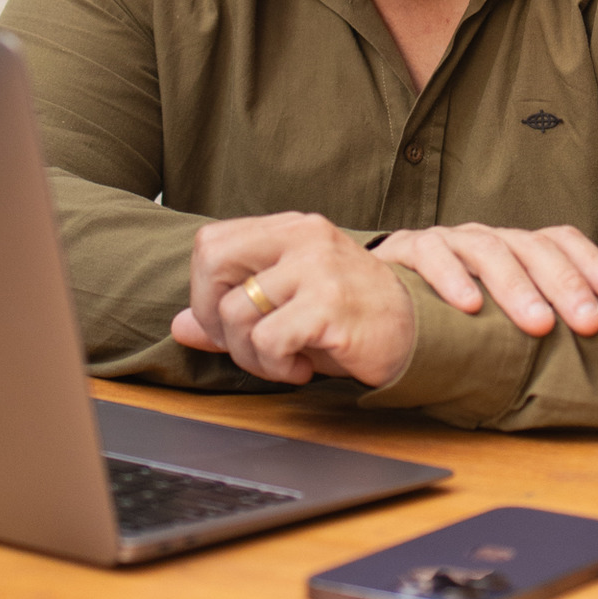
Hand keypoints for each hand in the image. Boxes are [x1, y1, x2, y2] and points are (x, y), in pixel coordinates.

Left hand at [172, 212, 417, 387]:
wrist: (418, 336)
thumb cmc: (351, 319)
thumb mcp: (288, 309)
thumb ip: (233, 312)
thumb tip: (179, 327)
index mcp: (292, 228)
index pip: (211, 243)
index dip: (203, 290)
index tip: (228, 324)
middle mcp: (304, 237)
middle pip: (212, 262)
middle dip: (214, 317)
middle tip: (246, 345)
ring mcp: (318, 267)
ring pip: (236, 313)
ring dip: (249, 355)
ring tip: (281, 363)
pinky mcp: (329, 303)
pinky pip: (267, 339)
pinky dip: (274, 366)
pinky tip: (300, 369)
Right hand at [372, 223, 597, 338]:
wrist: (369, 297)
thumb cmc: (444, 314)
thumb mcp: (493, 314)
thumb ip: (529, 319)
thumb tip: (591, 354)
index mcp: (512, 248)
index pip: (559, 241)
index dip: (592, 263)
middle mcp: (484, 238)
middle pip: (533, 247)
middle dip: (565, 283)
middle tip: (589, 322)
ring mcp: (447, 240)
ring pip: (488, 249)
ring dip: (517, 287)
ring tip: (537, 324)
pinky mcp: (407, 250)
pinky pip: (432, 255)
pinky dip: (452, 279)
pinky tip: (469, 306)